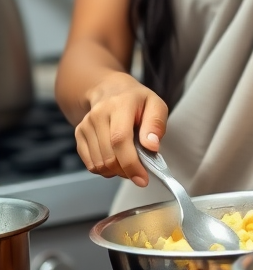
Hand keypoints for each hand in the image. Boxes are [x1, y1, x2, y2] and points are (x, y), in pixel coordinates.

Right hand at [75, 72, 167, 186]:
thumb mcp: (156, 105)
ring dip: (116, 171)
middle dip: (127, 170)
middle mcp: (98, 115)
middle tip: (140, 170)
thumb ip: (156, 124)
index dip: (131, 163)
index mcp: (120, 105)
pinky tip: (116, 159)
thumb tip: (152, 147)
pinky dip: (105, 169)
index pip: (120, 140)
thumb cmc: (137, 100)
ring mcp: (85, 125)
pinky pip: (90, 164)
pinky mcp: (79, 134)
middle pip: (109, 156)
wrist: (110, 90)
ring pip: (99, 164)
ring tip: (129, 160)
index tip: (143, 179)